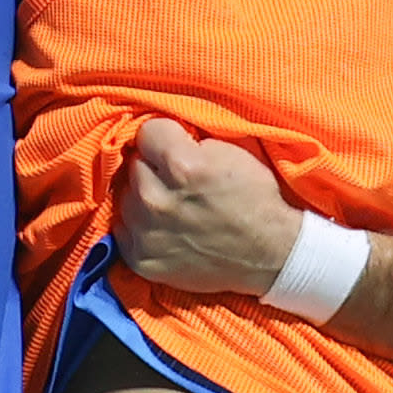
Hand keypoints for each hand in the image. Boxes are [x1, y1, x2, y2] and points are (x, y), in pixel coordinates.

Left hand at [112, 117, 304, 295]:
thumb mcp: (231, 152)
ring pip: (125, 197)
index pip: (147, 133)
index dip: (165, 138)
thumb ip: (189, 141)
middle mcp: (155, 199)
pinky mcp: (141, 259)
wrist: (269, 254)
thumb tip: (159, 138)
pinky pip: (123, 229)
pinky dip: (139, 227)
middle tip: (176, 180)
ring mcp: (146, 233)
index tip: (177, 148)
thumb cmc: (255, 198)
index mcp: (181, 166)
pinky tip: (164, 227)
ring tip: (171, 205)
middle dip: (153, 168)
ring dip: (144, 197)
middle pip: (134, 165)